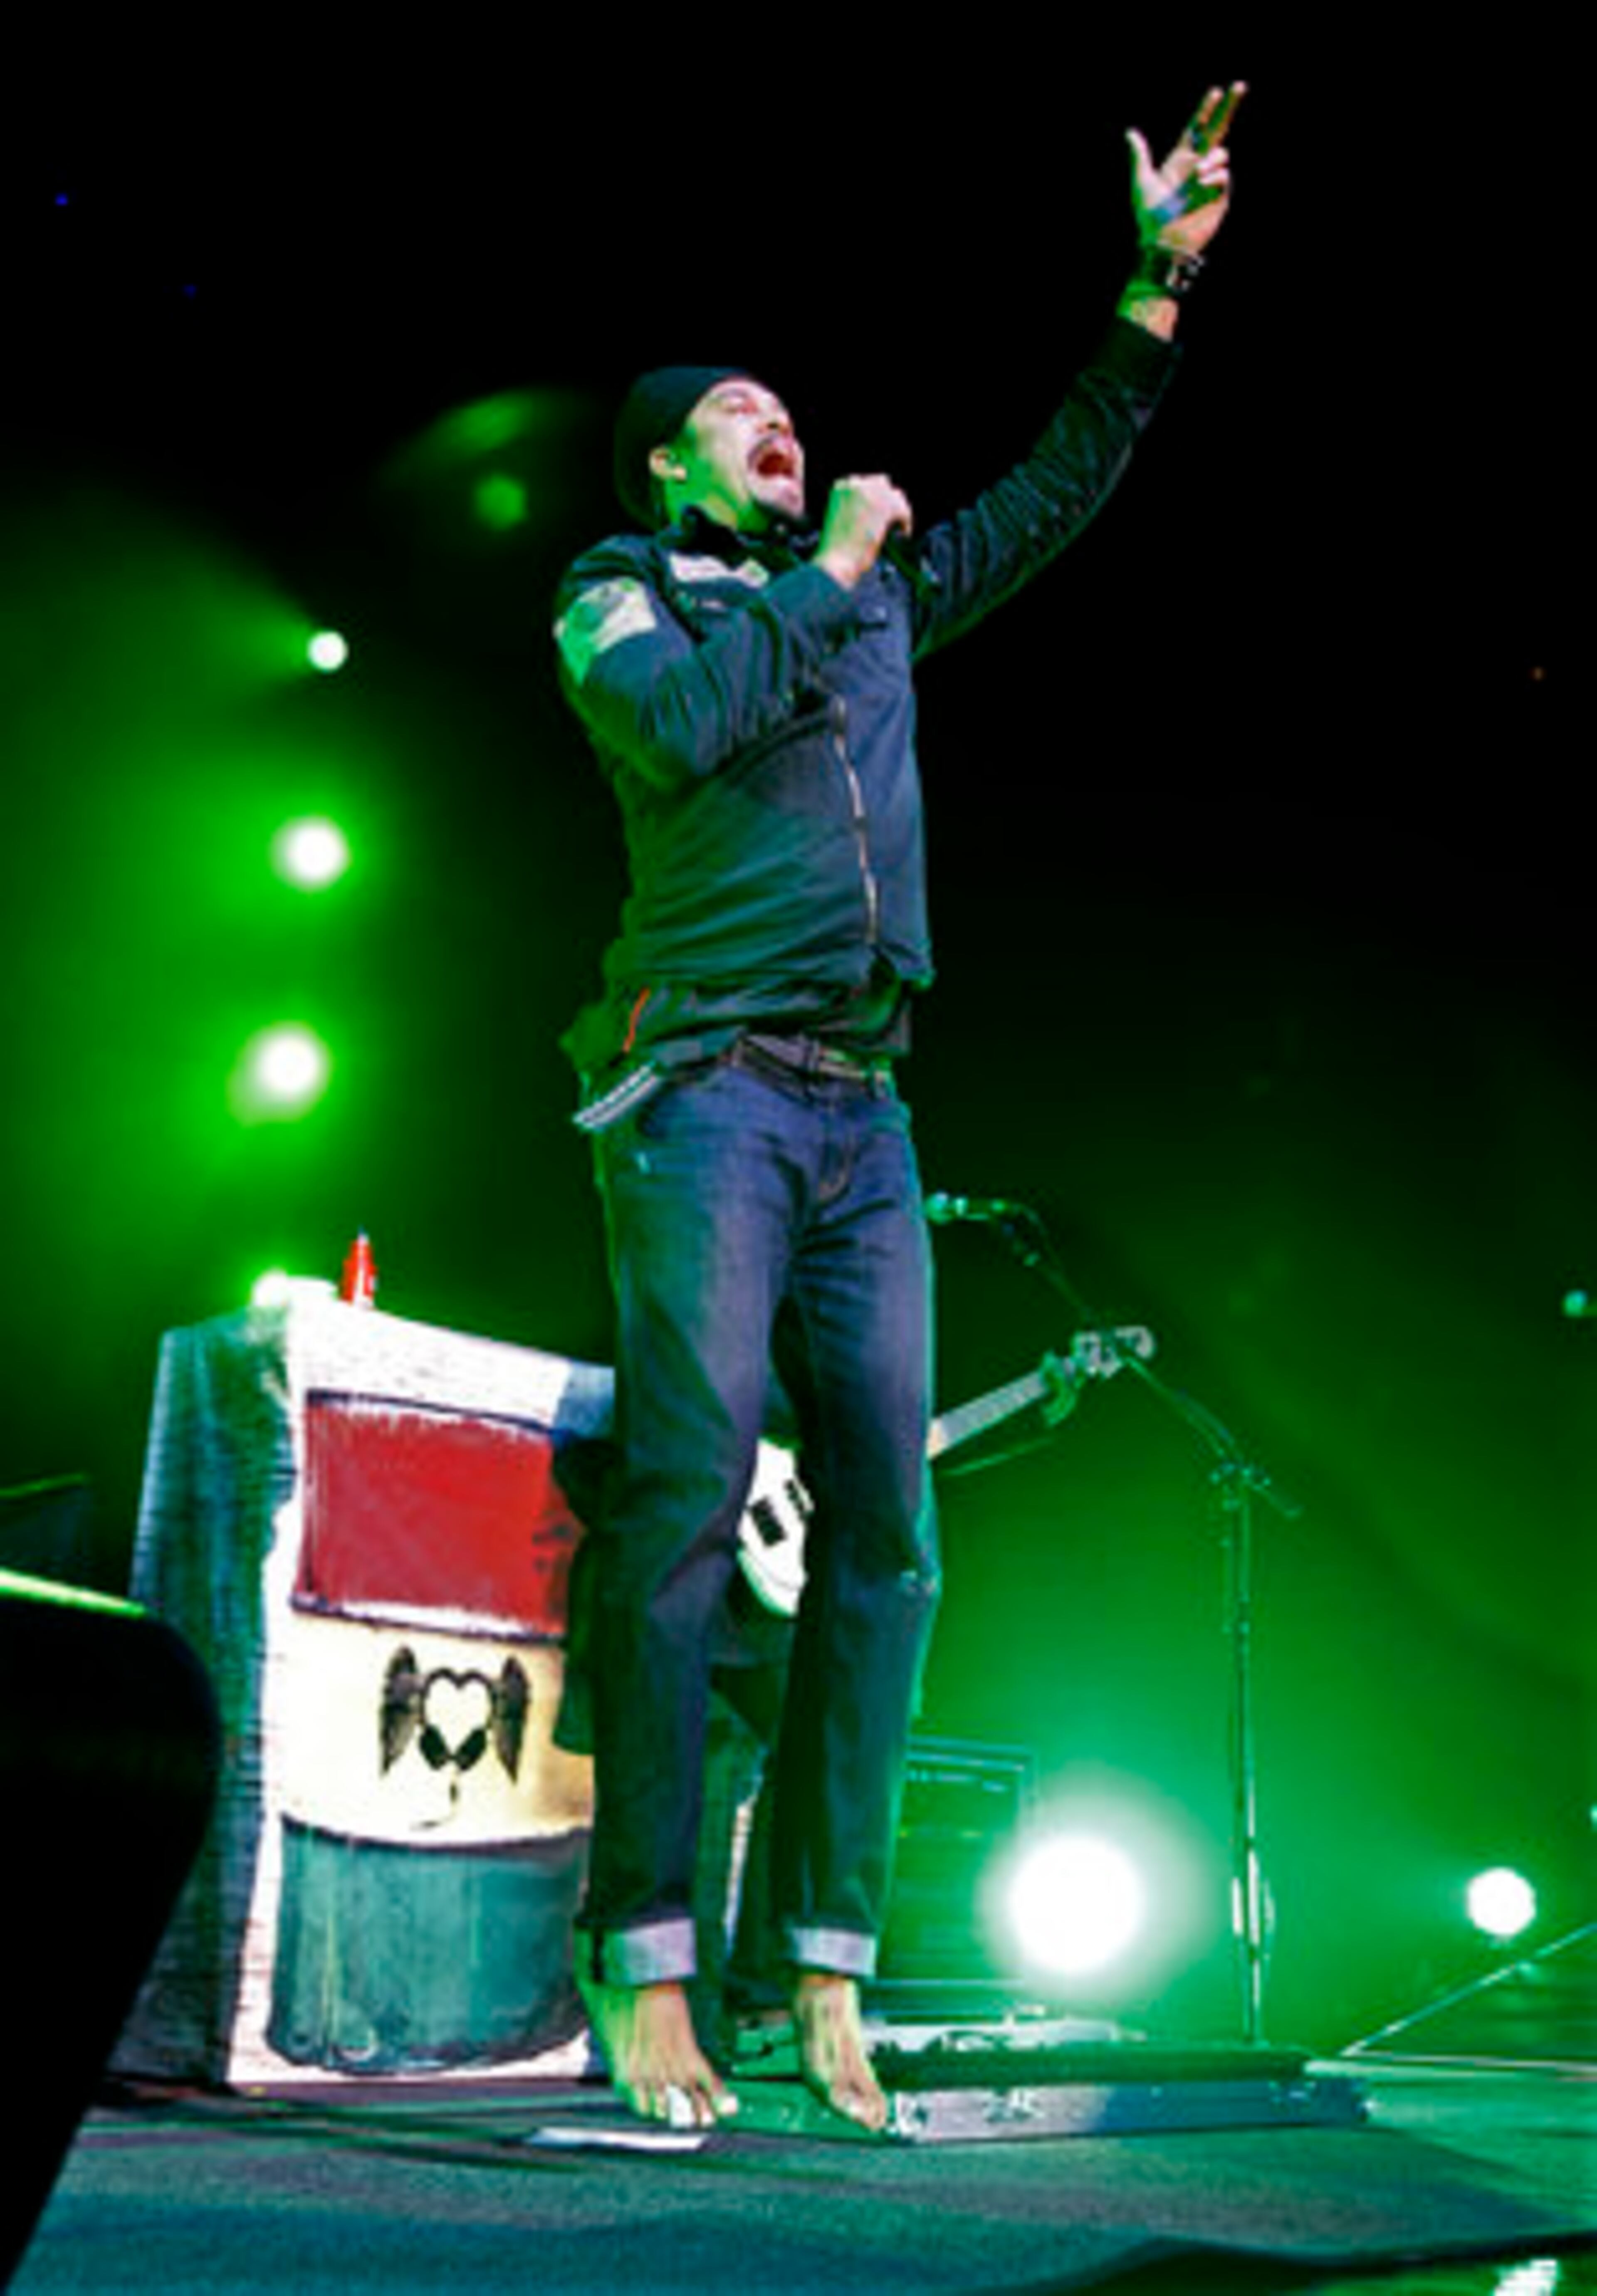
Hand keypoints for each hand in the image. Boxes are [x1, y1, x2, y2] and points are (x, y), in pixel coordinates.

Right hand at [816, 474, 914, 591]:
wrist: (836, 561)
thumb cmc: (836, 550)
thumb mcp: (841, 521)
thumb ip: (855, 509)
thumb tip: (874, 510)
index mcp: (840, 487)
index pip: (865, 485)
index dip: (874, 499)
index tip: (877, 513)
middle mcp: (855, 484)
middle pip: (881, 485)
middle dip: (887, 501)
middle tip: (890, 520)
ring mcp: (871, 494)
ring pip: (895, 496)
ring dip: (898, 510)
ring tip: (897, 526)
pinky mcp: (885, 507)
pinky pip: (903, 510)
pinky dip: (905, 522)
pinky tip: (903, 533)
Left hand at [1126, 81, 1245, 259]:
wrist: (1164, 242)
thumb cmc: (1150, 216)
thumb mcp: (1142, 182)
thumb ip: (1140, 156)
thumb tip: (1129, 133)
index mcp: (1180, 159)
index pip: (1196, 128)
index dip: (1206, 110)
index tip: (1215, 91)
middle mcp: (1198, 165)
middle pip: (1217, 130)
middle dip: (1229, 107)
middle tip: (1240, 85)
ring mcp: (1211, 179)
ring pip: (1222, 153)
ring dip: (1211, 159)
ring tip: (1197, 175)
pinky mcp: (1220, 195)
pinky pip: (1224, 175)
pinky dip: (1214, 177)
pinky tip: (1203, 186)